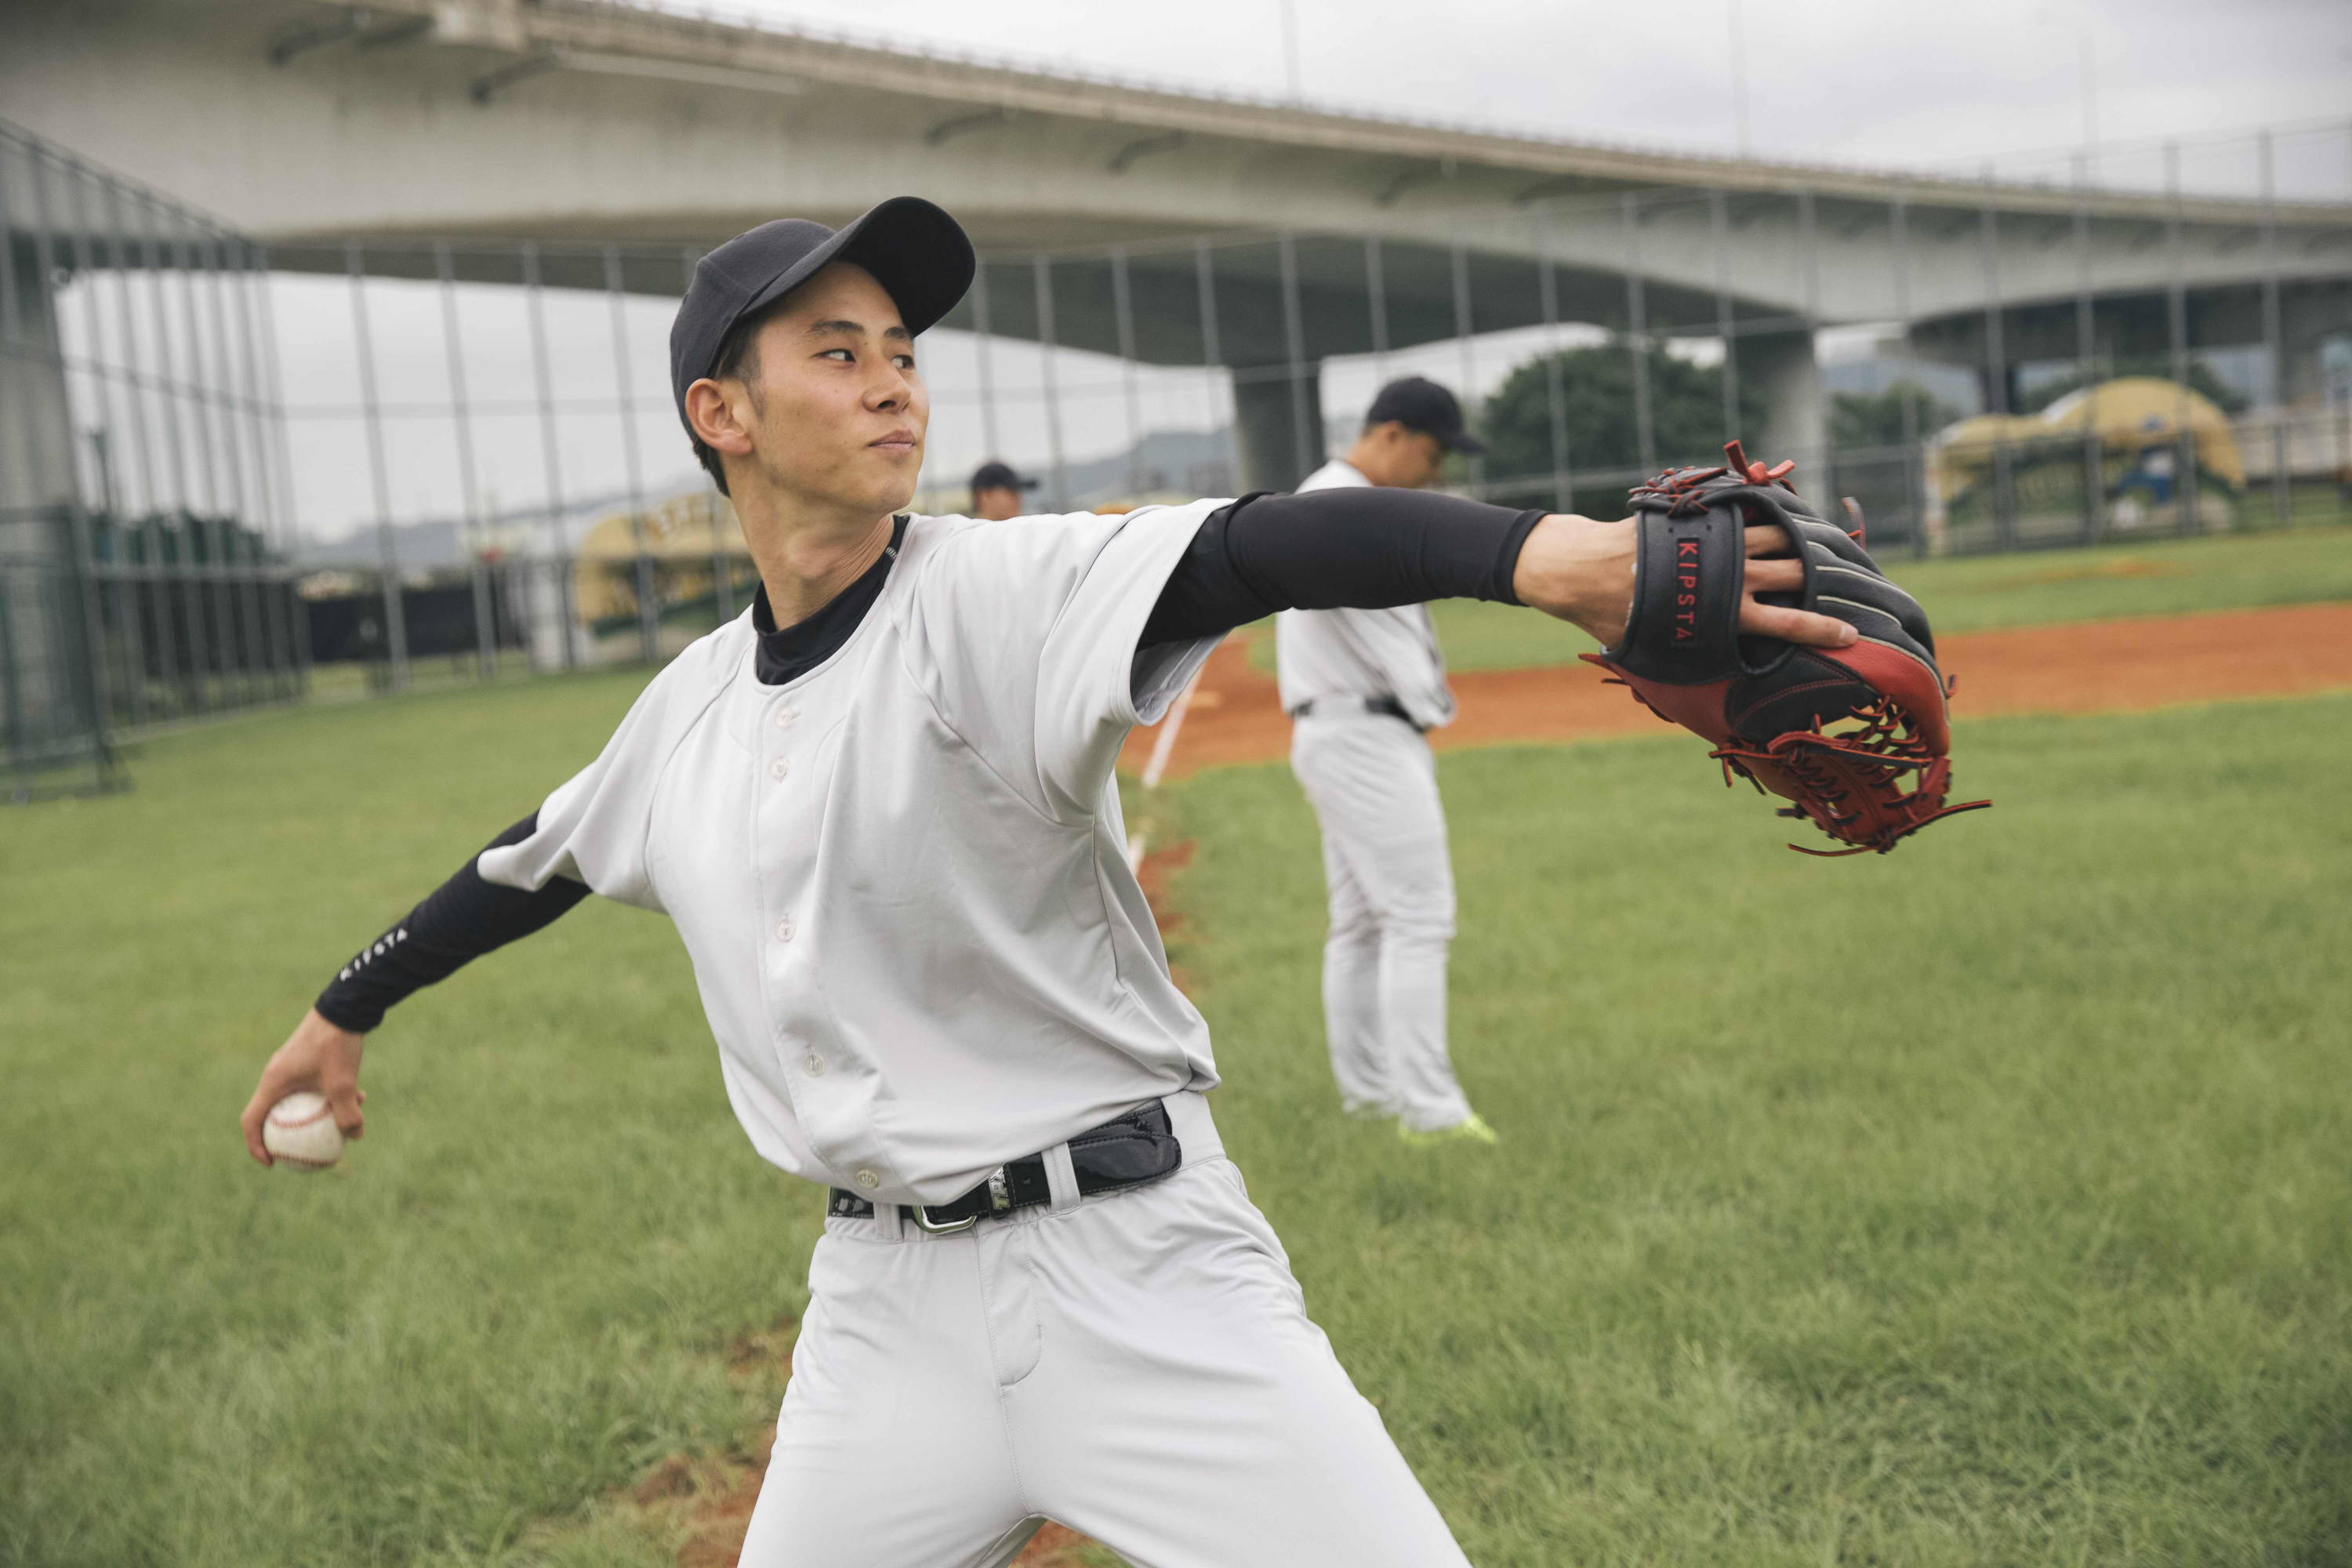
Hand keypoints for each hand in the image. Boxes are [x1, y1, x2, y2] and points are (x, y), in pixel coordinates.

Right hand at [241, 1008, 367, 1165]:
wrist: (345, 1005)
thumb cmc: (336, 1043)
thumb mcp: (343, 1082)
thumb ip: (346, 1113)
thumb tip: (355, 1137)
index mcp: (273, 1082)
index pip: (251, 1121)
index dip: (256, 1146)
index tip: (272, 1163)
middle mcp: (277, 1075)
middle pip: (273, 1114)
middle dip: (288, 1135)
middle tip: (304, 1152)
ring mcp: (291, 1066)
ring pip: (298, 1100)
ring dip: (318, 1113)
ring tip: (344, 1124)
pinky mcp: (307, 1059)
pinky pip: (312, 1087)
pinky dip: (329, 1095)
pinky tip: (361, 1096)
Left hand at [1511, 513, 1859, 652]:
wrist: (1585, 568)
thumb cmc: (1617, 619)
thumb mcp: (1660, 653)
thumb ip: (1694, 658)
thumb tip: (1716, 676)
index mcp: (1729, 615)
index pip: (1792, 624)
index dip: (1825, 630)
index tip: (1850, 634)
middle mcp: (1735, 576)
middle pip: (1794, 573)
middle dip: (1816, 576)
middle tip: (1835, 579)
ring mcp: (1722, 543)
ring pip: (1777, 537)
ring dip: (1795, 541)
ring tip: (1808, 545)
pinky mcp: (1704, 519)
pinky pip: (1747, 513)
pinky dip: (1765, 513)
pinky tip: (1773, 513)